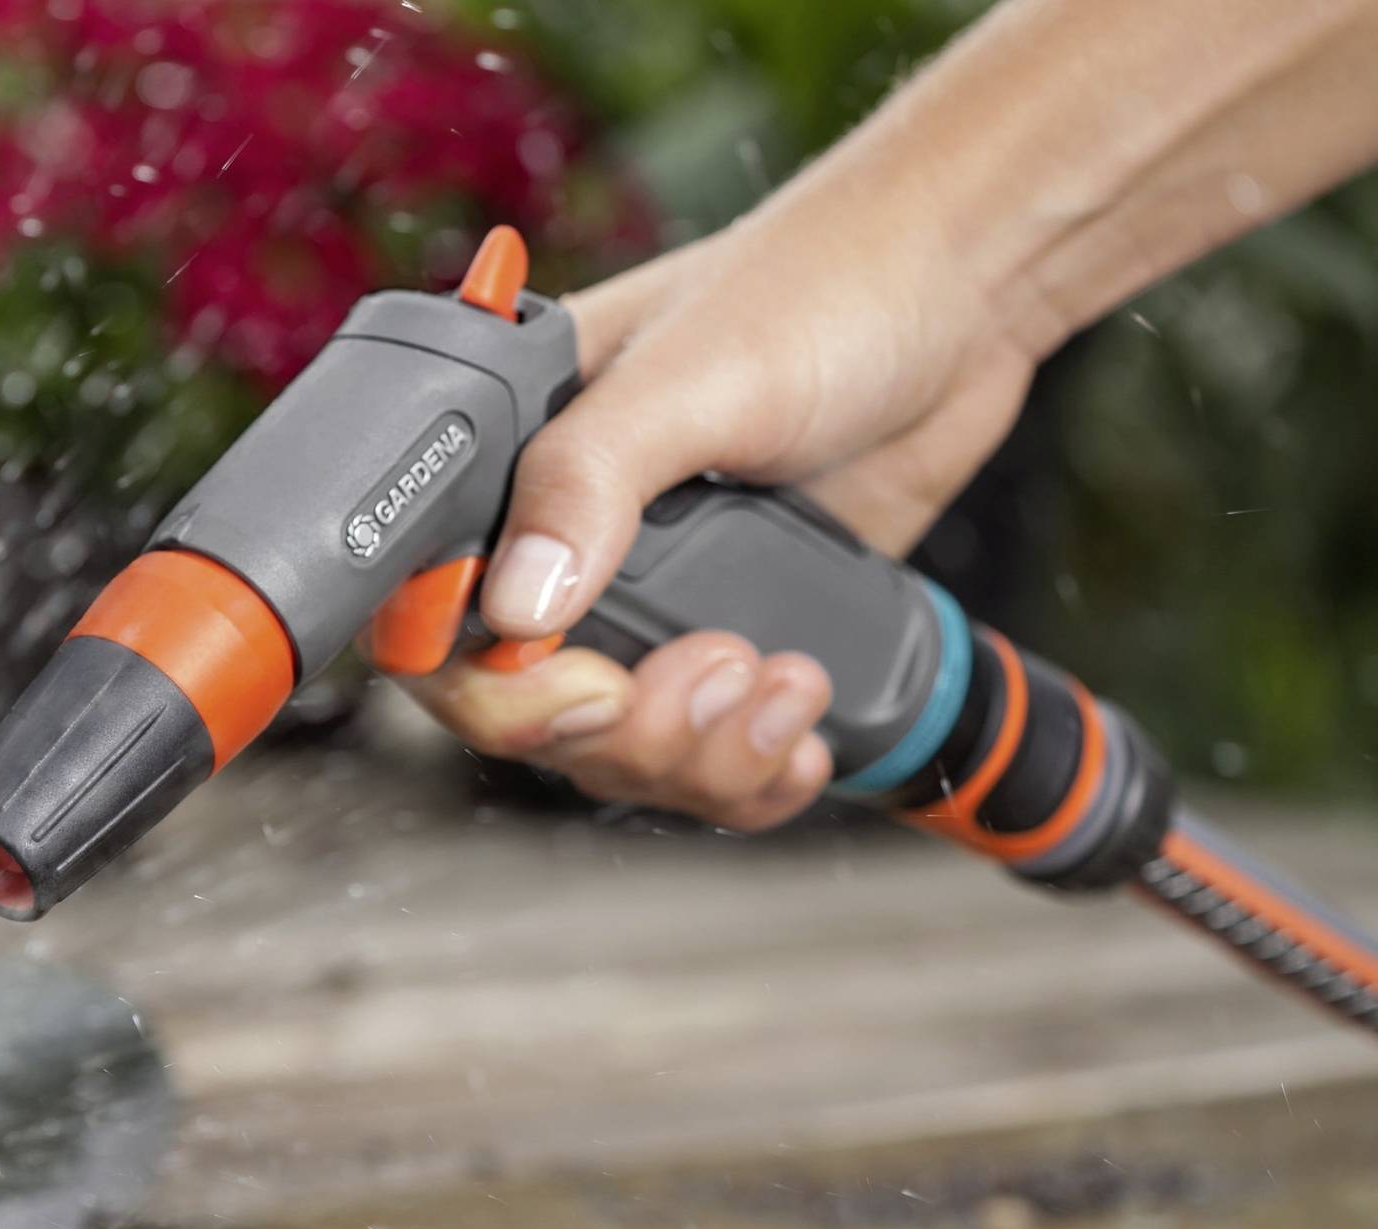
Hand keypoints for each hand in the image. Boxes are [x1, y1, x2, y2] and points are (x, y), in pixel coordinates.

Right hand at [408, 191, 1044, 830]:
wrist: (965, 290)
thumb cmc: (821, 284)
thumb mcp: (691, 374)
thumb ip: (588, 480)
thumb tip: (516, 612)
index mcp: (514, 467)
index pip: (434, 622)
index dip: (493, 688)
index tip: (591, 687)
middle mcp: (565, 546)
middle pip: (530, 718)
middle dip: (629, 730)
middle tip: (722, 666)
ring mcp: (652, 601)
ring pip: (621, 754)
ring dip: (707, 755)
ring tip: (787, 681)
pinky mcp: (734, 631)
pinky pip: (707, 757)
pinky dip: (752, 774)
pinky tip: (802, 739)